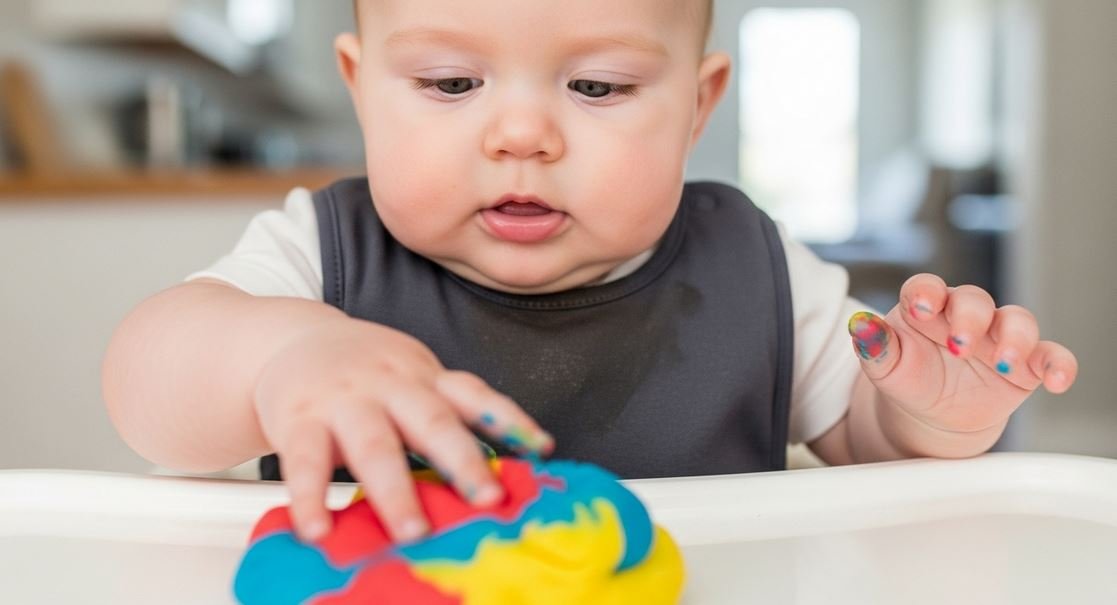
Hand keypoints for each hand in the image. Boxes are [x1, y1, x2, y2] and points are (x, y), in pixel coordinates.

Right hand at [252, 317, 551, 543]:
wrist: (291, 340)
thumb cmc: (364, 372)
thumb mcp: (410, 379)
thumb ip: (445, 415)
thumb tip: (497, 470)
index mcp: (422, 377)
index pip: (472, 395)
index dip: (508, 419)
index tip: (541, 448)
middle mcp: (388, 385)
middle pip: (431, 422)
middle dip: (463, 462)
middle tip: (488, 500)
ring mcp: (343, 400)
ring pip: (373, 446)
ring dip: (395, 491)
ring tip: (413, 532)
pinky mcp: (298, 420)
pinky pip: (303, 461)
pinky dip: (310, 498)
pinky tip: (318, 530)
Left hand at [847, 274, 1077, 434]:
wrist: (930, 416)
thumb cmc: (907, 380)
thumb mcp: (884, 367)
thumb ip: (874, 345)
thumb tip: (859, 326)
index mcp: (926, 308)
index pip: (926, 287)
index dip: (926, 292)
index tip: (922, 307)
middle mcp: (965, 315)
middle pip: (974, 300)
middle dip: (970, 318)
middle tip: (959, 345)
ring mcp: (998, 336)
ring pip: (1017, 321)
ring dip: (1014, 339)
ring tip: (1001, 362)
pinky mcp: (1026, 364)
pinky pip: (1050, 356)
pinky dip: (1059, 365)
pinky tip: (1057, 381)